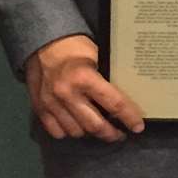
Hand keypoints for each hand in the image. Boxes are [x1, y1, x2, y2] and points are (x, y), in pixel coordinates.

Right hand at [24, 34, 143, 141]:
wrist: (43, 43)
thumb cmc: (75, 47)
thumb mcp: (97, 55)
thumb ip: (108, 77)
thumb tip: (128, 98)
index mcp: (84, 77)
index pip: (114, 104)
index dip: (129, 117)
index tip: (138, 126)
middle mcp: (67, 93)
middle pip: (95, 125)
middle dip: (111, 134)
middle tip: (120, 134)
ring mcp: (51, 103)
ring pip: (76, 132)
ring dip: (90, 133)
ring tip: (100, 128)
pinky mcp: (39, 108)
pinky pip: (57, 132)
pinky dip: (69, 132)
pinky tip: (78, 125)